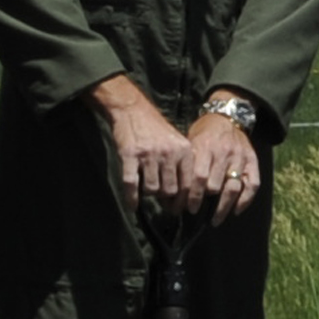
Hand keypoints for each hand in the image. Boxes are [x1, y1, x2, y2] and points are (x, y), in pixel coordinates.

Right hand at [97, 80, 194, 214]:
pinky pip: (131, 183)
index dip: (184, 200)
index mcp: (184, 151)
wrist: (133, 110)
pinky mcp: (129, 155)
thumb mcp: (177, 142)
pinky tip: (132, 205)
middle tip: (163, 205)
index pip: (188, 184)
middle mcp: (168, 153)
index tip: (179, 208)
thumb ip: (182, 164)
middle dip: (166, 200)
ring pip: (152, 188)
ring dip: (149, 195)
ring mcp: (148, 155)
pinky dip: (131, 198)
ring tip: (147, 195)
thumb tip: (183, 192)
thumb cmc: (156, 129)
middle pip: (170, 189)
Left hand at [187, 110, 261, 225]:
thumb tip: (169, 190)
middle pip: (215, 185)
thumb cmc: (202, 133)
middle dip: (204, 202)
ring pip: (233, 188)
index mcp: (205, 148)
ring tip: (215, 220)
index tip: (185, 208)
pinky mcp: (253, 162)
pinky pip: (253, 185)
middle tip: (194, 213)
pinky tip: (236, 211)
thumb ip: (184, 164)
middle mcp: (224, 154)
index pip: (198, 177)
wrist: (226, 117)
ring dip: (224, 207)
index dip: (192, 195)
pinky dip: (245, 200)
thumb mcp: (189, 142)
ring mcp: (240, 158)